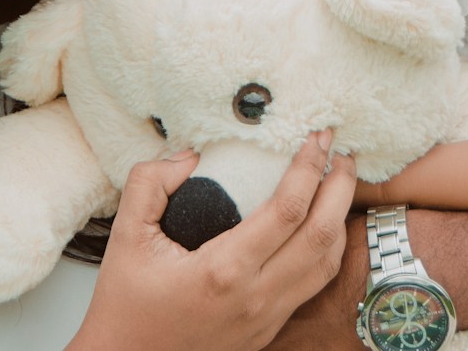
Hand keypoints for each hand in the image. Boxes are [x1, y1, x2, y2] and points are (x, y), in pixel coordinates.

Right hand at [70, 131, 356, 350]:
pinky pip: (312, 285)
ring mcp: (266, 317)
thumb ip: (150, 182)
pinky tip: (321, 225)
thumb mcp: (126, 234)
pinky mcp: (269, 329)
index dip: (310, 167)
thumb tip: (190, 156)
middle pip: (322, 234)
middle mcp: (255, 296)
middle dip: (341, 187)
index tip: (317, 138)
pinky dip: (327, 249)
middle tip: (341, 154)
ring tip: (338, 183)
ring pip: (327, 264)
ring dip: (340, 218)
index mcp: (223, 269)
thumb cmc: (126, 304)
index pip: (288, 209)